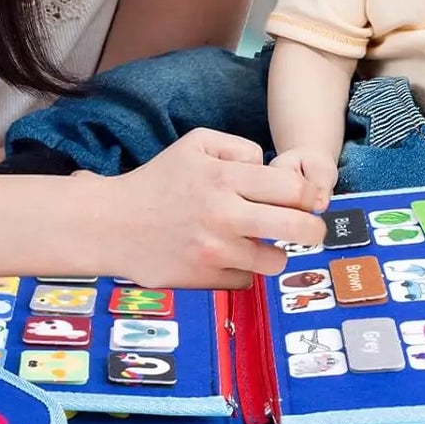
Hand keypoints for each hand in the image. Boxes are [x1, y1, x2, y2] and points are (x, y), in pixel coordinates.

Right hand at [110, 129, 326, 289]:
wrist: (111, 224)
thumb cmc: (158, 181)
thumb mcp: (195, 144)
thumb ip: (238, 147)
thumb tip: (269, 168)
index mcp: (225, 177)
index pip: (294, 190)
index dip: (310, 196)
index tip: (308, 201)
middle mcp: (225, 215)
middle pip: (299, 228)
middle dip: (313, 230)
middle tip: (309, 229)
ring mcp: (216, 250)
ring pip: (276, 261)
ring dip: (274, 253)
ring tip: (258, 243)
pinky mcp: (206, 278)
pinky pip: (246, 279)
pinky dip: (243, 270)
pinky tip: (226, 256)